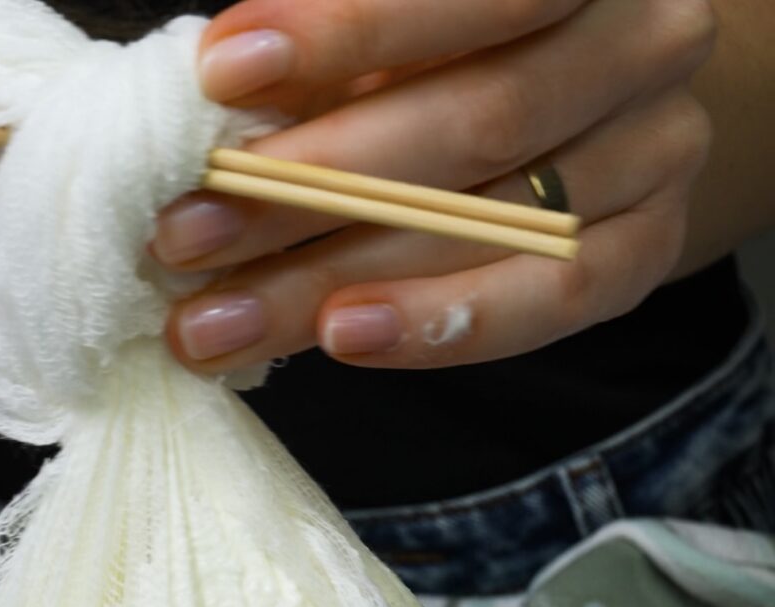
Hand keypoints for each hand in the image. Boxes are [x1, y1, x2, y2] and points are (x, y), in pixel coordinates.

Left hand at [153, 0, 715, 371]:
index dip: (348, 28)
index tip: (219, 74)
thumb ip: (338, 60)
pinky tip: (341, 339)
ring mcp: (658, 152)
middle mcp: (643, 43)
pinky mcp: (645, 251)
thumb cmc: (463, 51)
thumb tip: (219, 102)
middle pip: (472, 123)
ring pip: (490, 227)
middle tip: (183, 235)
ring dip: (333, 279)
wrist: (590, 109)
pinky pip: (549, 302)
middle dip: (308, 188)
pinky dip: (439, 325)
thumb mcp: (406, 31)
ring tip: (217, 322)